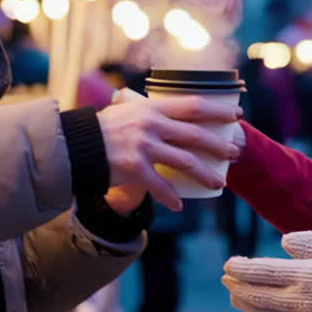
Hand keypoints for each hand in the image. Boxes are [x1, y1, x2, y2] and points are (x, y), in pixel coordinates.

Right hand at [97, 93, 241, 210]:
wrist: (75, 147)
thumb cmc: (103, 129)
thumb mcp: (126, 110)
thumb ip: (149, 111)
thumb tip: (172, 111)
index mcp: (152, 108)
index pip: (193, 106)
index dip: (218, 110)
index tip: (237, 115)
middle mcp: (151, 125)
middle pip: (195, 135)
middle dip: (219, 146)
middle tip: (234, 152)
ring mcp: (144, 147)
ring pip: (186, 162)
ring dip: (206, 175)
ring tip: (219, 183)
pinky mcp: (135, 169)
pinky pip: (161, 186)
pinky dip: (171, 198)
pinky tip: (180, 206)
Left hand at [222, 231, 311, 311]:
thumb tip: (282, 244)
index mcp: (309, 276)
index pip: (263, 272)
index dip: (242, 268)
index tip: (228, 263)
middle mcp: (303, 301)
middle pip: (258, 295)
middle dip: (237, 286)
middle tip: (224, 277)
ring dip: (246, 303)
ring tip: (234, 295)